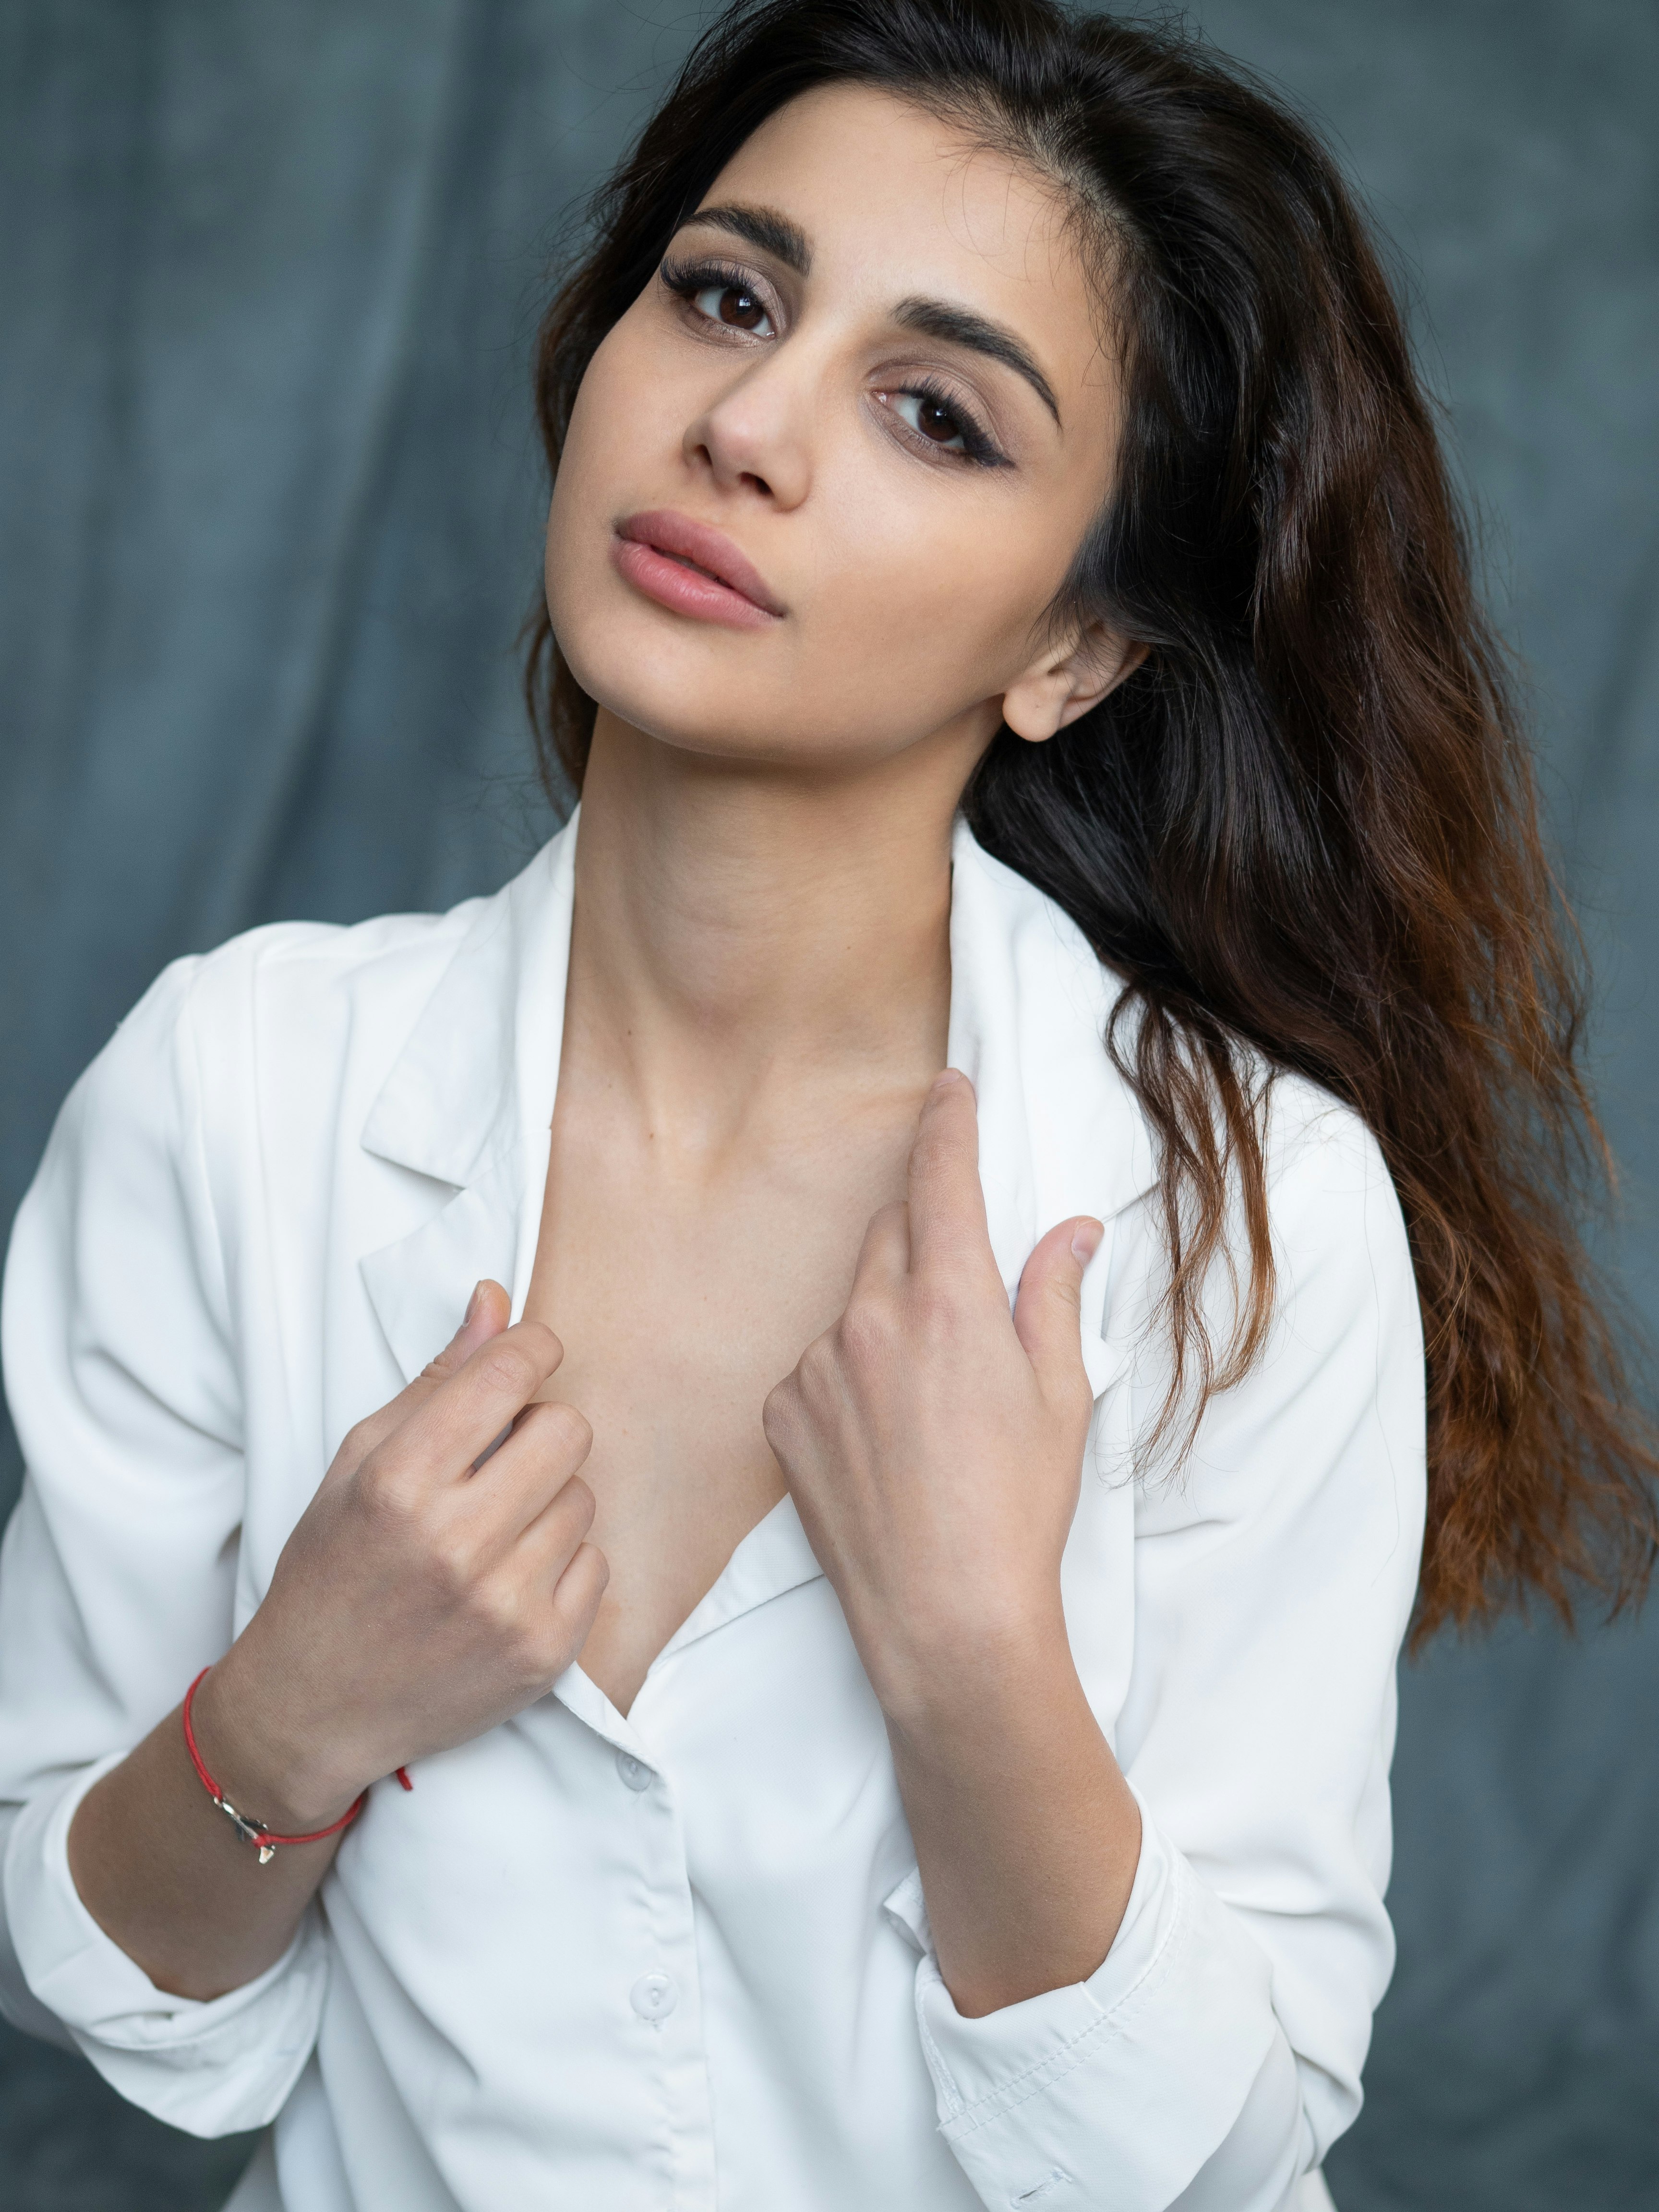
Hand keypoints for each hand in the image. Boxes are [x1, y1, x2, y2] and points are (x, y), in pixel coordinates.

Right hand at [193, 1283, 606, 1828]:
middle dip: (542, 1429)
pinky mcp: (543, 1653)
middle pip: (567, 1430)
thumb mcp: (358, 1463)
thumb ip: (437, 1381)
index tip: (529, 1356)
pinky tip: (511, 1577)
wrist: (314, 1705)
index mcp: (401, 1484)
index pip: (507, 1375)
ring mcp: (506, 1604)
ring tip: (496, 1529)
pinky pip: (597, 1564)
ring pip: (585, 1496)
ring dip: (549, 1501)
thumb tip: (496, 1300)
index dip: (531, 1349)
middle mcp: (456, 1543)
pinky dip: (562, 1563)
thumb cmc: (332, 1572)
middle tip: (504, 1456)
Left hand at [762, 1070, 1101, 1725]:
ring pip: (856, 1303)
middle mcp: (872, 1318)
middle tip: (965, 1276)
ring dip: (890, 1317)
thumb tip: (1071, 1232)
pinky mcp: (782, 1416)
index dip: (945, 1122)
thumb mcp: (1061, 1395)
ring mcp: (817, 1367)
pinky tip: (887, 1436)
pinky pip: (817, 1364)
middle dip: (927, 1230)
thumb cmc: (1018, 1509)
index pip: (941, 1176)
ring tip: (933, 1402)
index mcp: (951, 1301)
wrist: (946, 1617)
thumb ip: (1054, 1297)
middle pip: (894, 1231)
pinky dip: (850, 1375)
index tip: (947, 1088)